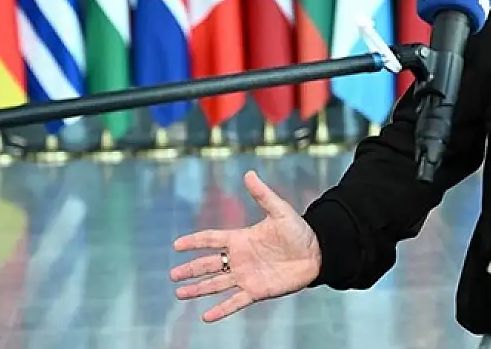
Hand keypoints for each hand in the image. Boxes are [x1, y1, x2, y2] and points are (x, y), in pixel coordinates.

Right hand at [170, 170, 321, 321]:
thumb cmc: (299, 231)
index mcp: (241, 239)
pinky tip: (206, 316)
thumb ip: (263, 195)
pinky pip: (234, 302)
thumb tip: (249, 173)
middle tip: (173, 275)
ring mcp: (246, 276)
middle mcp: (240, 259)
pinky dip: (220, 310)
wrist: (317, 253)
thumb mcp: (280, 211)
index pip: (211, 240)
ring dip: (198, 290)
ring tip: (179, 294)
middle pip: (209, 265)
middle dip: (190, 270)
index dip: (194, 242)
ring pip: (216, 284)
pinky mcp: (256, 291)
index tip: (176, 244)